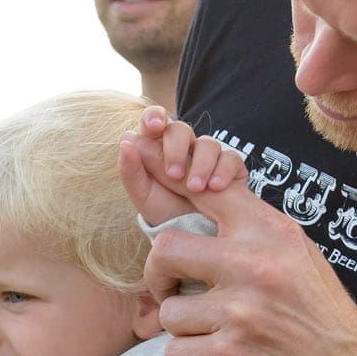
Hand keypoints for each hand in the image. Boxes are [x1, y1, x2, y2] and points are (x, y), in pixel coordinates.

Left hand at [119, 107, 246, 226]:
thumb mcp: (144, 196)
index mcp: (158, 149)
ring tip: (196, 188)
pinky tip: (216, 187)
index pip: (154, 121)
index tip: (154, 127)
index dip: (154, 117)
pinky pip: (231, 158)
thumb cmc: (164, 214)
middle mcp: (184, 148)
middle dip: (176, 149)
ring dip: (201, 164)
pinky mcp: (230, 167)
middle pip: (181, 129)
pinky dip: (223, 171)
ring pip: (208, 143)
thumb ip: (131, 170)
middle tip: (173, 175)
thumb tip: (125, 139)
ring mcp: (208, 157)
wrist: (193, 238)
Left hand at [140, 174, 356, 355]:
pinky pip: (175, 353)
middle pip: (165, 251)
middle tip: (170, 291)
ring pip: (169, 312)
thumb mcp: (296, 252)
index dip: (172, 187)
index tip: (157, 197)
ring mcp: (240, 312)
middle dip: (158, 276)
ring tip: (214, 333)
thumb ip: (252, 226)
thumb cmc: (319, 311)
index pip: (207, 192)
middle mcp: (253, 266)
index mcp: (269, 232)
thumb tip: (201, 194)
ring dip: (184, 328)